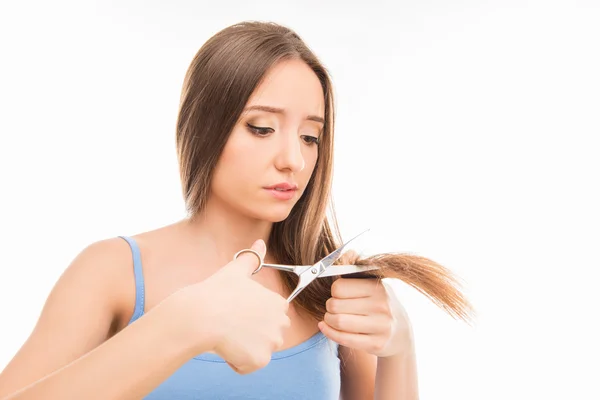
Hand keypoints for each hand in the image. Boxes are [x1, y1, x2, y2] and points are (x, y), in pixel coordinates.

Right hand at [169, 239, 290, 373]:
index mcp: (278, 303)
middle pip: (268, 335)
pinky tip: (226, 347)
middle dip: (252, 334)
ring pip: (258, 351)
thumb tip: (259, 243)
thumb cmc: (216, 292)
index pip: (272, 316)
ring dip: (244, 347)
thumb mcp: (236, 270)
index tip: (238, 312)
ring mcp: (271, 343)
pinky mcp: (260, 360)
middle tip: (232, 323)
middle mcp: (281, 324)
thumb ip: (252, 258)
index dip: (253, 316)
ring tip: (228, 334)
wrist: (199, 316)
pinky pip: (248, 365)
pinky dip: (237, 361)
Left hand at [318, 278, 413, 357]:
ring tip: (331, 318)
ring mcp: (380, 327)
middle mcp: (381, 307)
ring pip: (338, 322)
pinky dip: (329, 333)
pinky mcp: (375, 344)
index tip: (338, 294)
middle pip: (335, 305)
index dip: (334, 291)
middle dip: (329, 307)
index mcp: (378, 288)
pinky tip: (327, 328)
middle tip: (333, 308)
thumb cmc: (381, 305)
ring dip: (328, 320)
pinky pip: (343, 338)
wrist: (401, 334)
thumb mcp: (373, 285)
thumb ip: (356, 270)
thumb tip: (348, 253)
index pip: (339, 287)